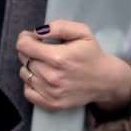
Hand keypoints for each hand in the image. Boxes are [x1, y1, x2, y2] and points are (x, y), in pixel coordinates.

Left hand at [16, 20, 130, 112]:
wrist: (106, 80)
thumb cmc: (91, 54)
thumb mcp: (82, 32)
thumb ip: (59, 27)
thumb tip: (37, 32)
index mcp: (58, 57)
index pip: (24, 46)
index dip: (24, 39)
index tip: (30, 37)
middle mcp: (52, 77)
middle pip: (24, 59)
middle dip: (29, 51)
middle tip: (41, 50)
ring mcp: (51, 93)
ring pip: (24, 74)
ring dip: (30, 67)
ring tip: (44, 64)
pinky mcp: (51, 104)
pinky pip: (27, 92)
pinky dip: (31, 83)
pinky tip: (42, 78)